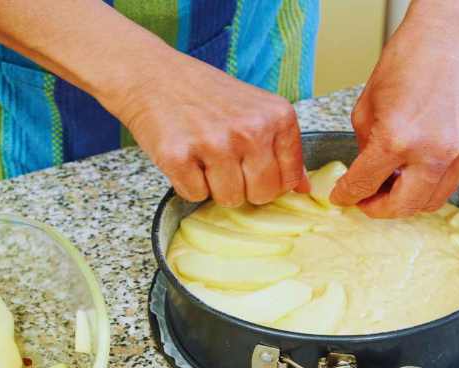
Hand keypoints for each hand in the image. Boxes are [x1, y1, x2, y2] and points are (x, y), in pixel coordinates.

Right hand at [107, 46, 308, 206]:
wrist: (153, 76)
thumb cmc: (207, 95)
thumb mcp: (257, 110)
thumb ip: (283, 148)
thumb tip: (304, 188)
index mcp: (277, 117)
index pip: (288, 179)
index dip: (269, 180)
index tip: (253, 166)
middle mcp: (250, 130)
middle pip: (262, 195)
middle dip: (244, 187)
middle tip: (225, 161)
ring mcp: (214, 144)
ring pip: (230, 199)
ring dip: (214, 186)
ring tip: (203, 155)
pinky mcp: (179, 157)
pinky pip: (195, 195)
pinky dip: (187, 183)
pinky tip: (185, 156)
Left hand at [330, 1, 458, 217]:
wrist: (451, 36)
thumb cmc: (408, 60)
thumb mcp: (367, 107)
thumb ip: (365, 147)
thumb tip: (364, 174)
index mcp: (397, 139)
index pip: (365, 184)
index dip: (347, 195)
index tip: (341, 197)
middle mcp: (432, 152)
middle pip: (402, 207)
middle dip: (378, 209)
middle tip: (365, 201)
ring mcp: (458, 153)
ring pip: (430, 202)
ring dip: (406, 202)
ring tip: (389, 188)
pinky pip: (449, 184)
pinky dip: (428, 187)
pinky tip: (413, 173)